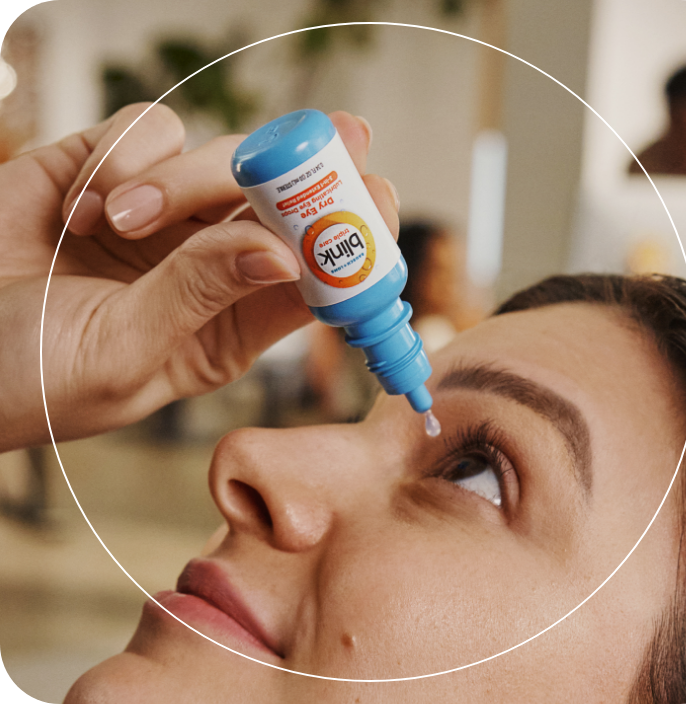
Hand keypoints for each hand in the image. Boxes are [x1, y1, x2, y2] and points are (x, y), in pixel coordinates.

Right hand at [0, 103, 398, 451]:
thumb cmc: (32, 378)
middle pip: (286, 204)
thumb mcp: (124, 352)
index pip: (317, 278)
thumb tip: (285, 253)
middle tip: (325, 139)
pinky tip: (82, 203)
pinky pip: (153, 131)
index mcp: (234, 325)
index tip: (377, 199)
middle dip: (302, 173)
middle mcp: (213, 266)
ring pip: (223, 159)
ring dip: (181, 180)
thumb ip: (201, 296)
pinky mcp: (118, 169)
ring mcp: (170, 216)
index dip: (354, 237)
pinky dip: (125, 154)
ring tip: (119, 222)